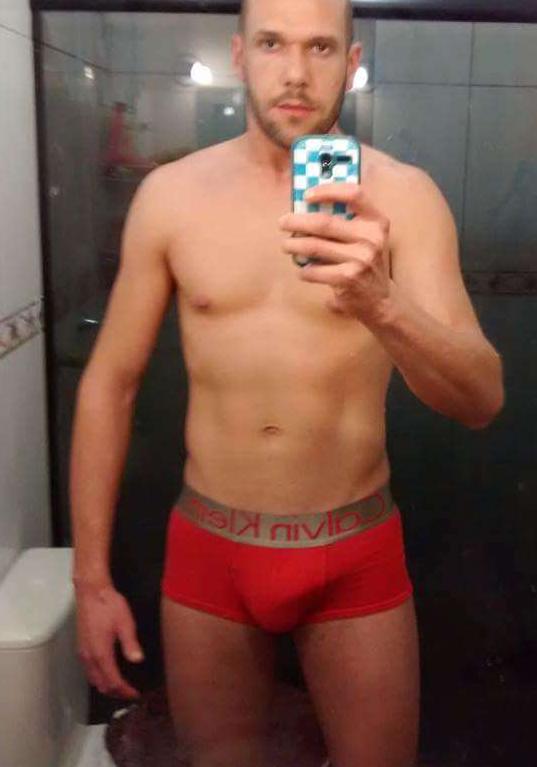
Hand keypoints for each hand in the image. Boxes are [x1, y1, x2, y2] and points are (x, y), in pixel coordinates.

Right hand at [74, 580, 143, 699]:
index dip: (125, 691)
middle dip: (116, 692)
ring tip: (121, 686)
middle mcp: (89, 657)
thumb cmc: (108, 604)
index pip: (113, 682)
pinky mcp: (81, 647)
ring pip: (94, 680)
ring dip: (107, 686)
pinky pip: (89, 671)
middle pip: (102, 685)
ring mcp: (83, 653)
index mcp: (101, 653)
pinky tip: (108, 672)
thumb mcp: (124, 622)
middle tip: (131, 693)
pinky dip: (99, 678)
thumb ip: (130, 644)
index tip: (136, 694)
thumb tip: (137, 660)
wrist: (91, 591)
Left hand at [280, 183, 392, 320]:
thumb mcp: (368, 239)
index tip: (306, 196)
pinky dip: (304, 270)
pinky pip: (315, 270)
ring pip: (315, 246)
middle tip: (283, 223)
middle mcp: (371, 238)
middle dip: (297, 221)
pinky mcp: (348, 278)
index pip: (354, 194)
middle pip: (324, 223)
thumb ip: (347, 222)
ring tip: (286, 245)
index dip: (328, 190)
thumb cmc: (366, 264)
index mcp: (377, 222)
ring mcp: (360, 259)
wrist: (379, 301)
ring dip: (294, 245)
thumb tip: (307, 208)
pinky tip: (302, 270)